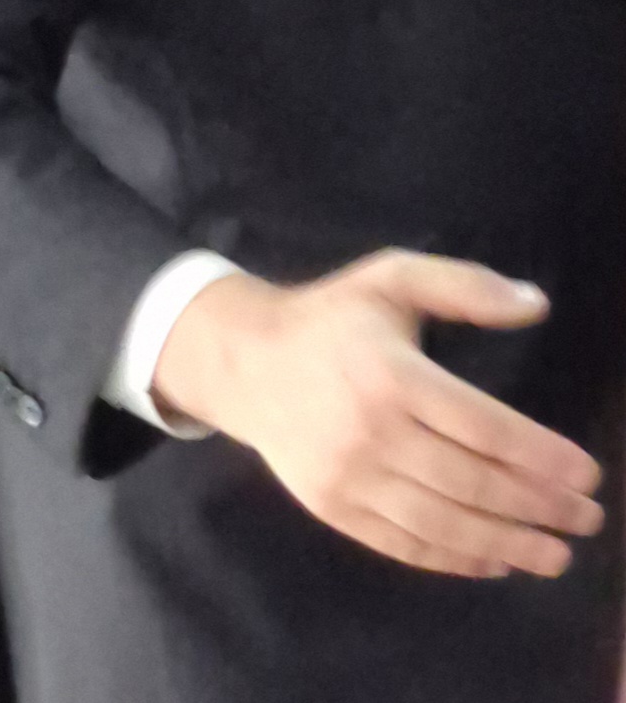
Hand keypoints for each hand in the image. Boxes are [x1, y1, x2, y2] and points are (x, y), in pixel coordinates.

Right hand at [152, 248, 602, 578]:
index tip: (589, 475)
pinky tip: (496, 560)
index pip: (484, 427)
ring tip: (557, 555)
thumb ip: (465, 286)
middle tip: (588, 520)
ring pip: (442, 523)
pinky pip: (403, 544)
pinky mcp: (333, 509)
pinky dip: (455, 559)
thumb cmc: (334, 316)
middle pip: (471, 483)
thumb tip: (537, 305)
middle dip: (539, 507)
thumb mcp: (394, 276)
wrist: (247, 362)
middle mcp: (370, 432)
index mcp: (392, 374)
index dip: (542, 456)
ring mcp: (348, 478)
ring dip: (507, 544)